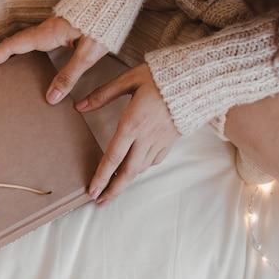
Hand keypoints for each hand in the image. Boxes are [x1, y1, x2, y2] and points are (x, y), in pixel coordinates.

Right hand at [0, 16, 107, 104]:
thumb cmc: (105, 22)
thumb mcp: (88, 54)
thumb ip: (69, 76)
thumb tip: (50, 98)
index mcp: (47, 35)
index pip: (12, 47)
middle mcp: (45, 30)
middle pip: (13, 45)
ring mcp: (52, 28)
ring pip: (24, 42)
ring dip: (9, 54)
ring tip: (1, 70)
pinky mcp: (61, 28)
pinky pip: (35, 41)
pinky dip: (24, 51)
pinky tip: (29, 61)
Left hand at [77, 63, 180, 204]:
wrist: (198, 78)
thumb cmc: (162, 76)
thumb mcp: (129, 80)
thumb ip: (103, 94)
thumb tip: (79, 106)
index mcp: (132, 124)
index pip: (113, 157)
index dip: (101, 177)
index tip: (92, 191)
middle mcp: (146, 137)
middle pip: (128, 171)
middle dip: (113, 189)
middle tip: (101, 202)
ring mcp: (160, 141)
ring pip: (141, 168)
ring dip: (126, 180)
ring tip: (114, 187)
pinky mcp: (171, 140)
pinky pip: (154, 160)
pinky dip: (142, 167)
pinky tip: (135, 167)